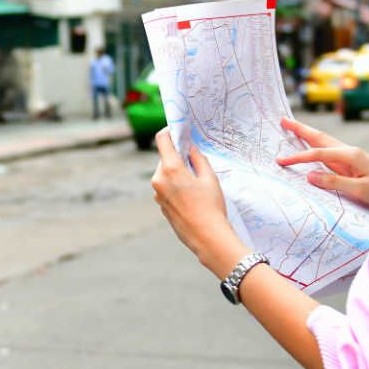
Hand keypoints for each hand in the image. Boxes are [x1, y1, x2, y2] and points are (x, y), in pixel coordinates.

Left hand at [151, 132, 245, 275]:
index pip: (162, 140)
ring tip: (196, 183)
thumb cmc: (211, 206)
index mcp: (170, 169)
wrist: (206, 237)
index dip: (170, 132)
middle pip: (164, 158)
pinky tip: (191, 197)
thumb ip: (197, 158)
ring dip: (176, 173)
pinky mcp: (160, 205)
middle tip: (195, 160)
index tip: (178, 131)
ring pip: (165, 174)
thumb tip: (189, 148)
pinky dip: (175, 186)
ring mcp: (157, 194)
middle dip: (177, 156)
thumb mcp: (209, 177)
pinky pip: (166, 188)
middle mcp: (158, 180)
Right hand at [276, 116, 368, 208]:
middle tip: (283, 120)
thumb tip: (310, 176)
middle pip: (320, 137)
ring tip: (291, 127)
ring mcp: (349, 155)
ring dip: (306, 133)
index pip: (318, 153)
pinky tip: (309, 144)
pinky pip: (327, 150)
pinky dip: (314, 143)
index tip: (282, 161)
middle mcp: (349, 151)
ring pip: (323, 141)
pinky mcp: (350, 161)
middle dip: (300, 129)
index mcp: (350, 155)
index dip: (299, 157)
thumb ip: (334, 182)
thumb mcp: (359, 190)